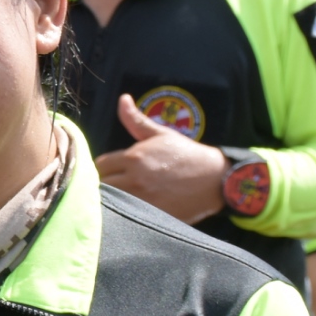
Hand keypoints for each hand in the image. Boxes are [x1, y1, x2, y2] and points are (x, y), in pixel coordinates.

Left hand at [93, 95, 230, 223]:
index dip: (103, 168)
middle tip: (114, 184)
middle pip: (101, 185)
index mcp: (134, 157)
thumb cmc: (186, 155)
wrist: (215, 179)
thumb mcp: (161, 134)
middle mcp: (135, 179)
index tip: (111, 170)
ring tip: (120, 197)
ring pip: (110, 202)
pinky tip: (130, 209)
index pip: (100, 165)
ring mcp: (142, 200)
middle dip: (105, 183)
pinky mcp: (151, 215)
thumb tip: (122, 99)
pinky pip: (125, 216)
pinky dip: (124, 213)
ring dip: (111, 199)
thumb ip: (136, 120)